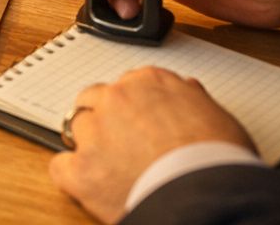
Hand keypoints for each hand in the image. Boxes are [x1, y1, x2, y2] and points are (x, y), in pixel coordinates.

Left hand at [49, 68, 254, 222]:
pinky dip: (72, 176)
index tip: (138, 121)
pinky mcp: (81, 170)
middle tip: (121, 144)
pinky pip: (61, 166)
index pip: (127, 85)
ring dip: (89, 145)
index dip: (132, 107)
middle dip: (104, 119)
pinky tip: (89, 185)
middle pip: (94, 100)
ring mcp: (95, 132)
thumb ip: (191, 100)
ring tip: (111, 168)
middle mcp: (116, 99)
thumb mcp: (216, 117)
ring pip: (76, 129)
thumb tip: (188, 91)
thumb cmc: (219, 160)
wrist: (207, 197)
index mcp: (148, 82)